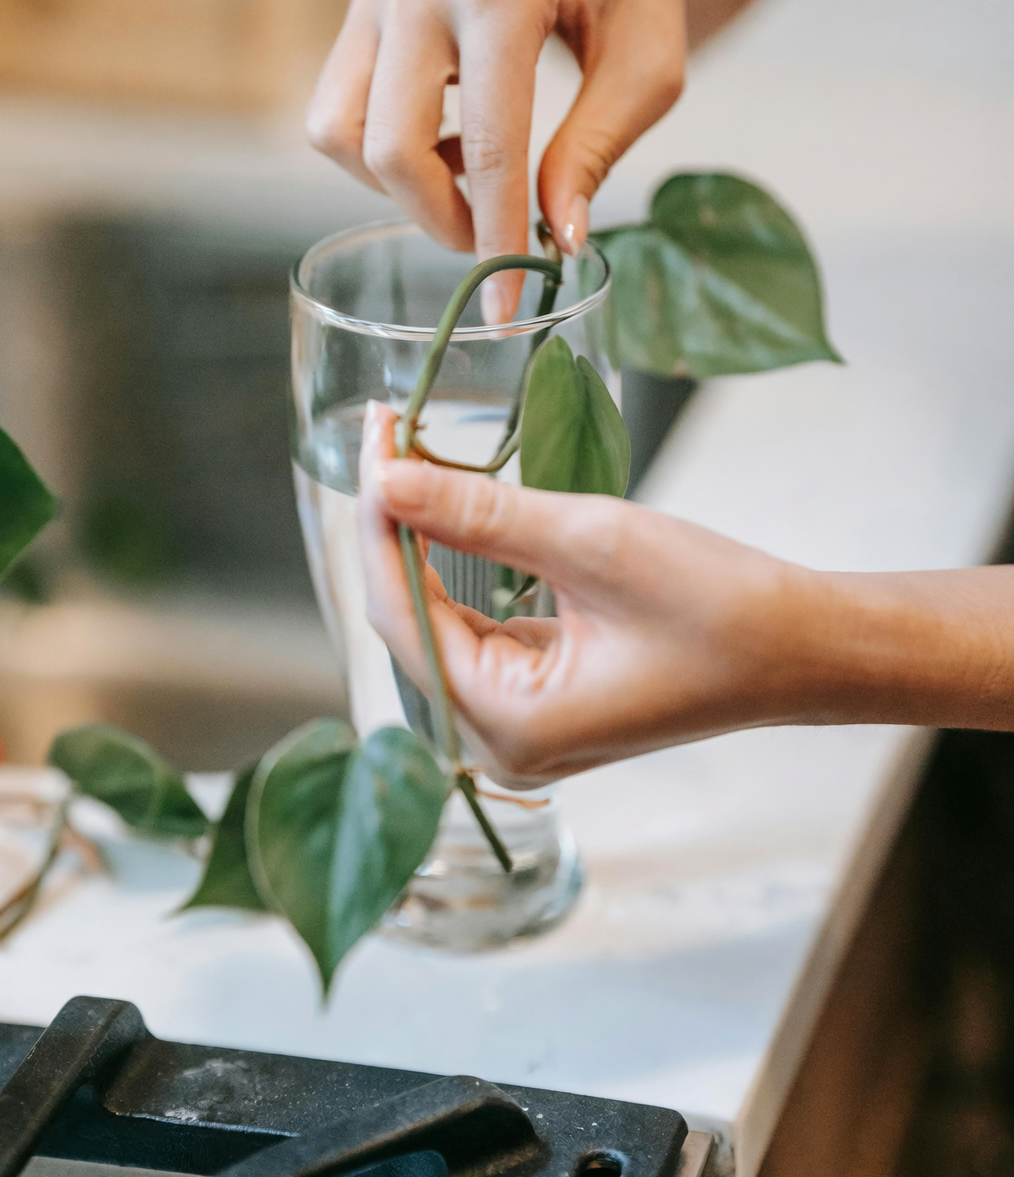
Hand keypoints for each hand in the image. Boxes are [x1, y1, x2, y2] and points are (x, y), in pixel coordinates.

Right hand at [307, 0, 685, 322]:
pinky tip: (451, 140)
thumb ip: (598, 149)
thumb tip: (556, 239)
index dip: (496, 239)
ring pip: (341, 131)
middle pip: (389, 146)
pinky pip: (340, 104)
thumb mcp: (648, 61)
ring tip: (474, 178)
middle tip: (496, 243)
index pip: (488, 143)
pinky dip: (387, 147)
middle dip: (440, 219)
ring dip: (400, 186)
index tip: (505, 309)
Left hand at [359, 403, 810, 784]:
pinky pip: (476, 632)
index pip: (403, 612)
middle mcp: (499, 741)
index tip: (374, 436)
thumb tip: (388, 479)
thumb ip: (480, 512)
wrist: (801, 650)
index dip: (379, 521)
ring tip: (408, 461)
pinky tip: (447, 514)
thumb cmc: (719, 606)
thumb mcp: (593, 543)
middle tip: (387, 434)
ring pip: (440, 624)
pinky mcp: (541, 701)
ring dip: (425, 545)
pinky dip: (461, 571)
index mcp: (508, 722)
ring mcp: (520, 726)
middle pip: (413, 621)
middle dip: (396, 528)